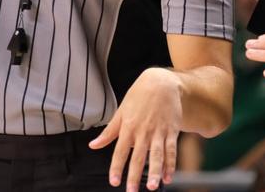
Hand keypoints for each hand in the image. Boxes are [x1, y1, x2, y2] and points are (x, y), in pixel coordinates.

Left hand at [89, 68, 181, 190]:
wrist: (161, 83)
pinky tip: (169, 177)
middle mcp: (143, 131)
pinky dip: (171, 164)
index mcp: (128, 127)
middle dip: (135, 175)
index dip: (116, 167)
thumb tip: (93, 145)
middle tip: (132, 191)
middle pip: (138, 156)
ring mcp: (158, 132)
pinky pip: (171, 150)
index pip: (120, 151)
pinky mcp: (171, 131)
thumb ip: (108, 132)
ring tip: (153, 187)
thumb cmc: (138, 97)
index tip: (114, 181)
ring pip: (157, 155)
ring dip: (156, 172)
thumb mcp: (121, 112)